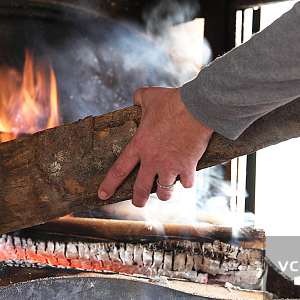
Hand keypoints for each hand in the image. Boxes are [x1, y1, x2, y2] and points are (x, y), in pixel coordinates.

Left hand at [97, 87, 213, 206]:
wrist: (197, 108)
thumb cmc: (172, 102)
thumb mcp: (150, 96)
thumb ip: (139, 98)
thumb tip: (136, 99)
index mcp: (139, 145)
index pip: (119, 169)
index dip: (109, 184)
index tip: (103, 195)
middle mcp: (152, 160)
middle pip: (141, 189)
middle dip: (138, 200)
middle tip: (138, 203)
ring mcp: (170, 166)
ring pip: (164, 192)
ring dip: (163, 194)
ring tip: (163, 192)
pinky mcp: (188, 167)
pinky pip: (186, 183)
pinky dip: (186, 182)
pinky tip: (186, 179)